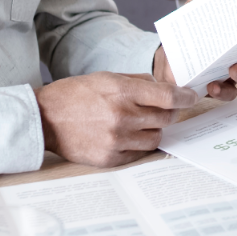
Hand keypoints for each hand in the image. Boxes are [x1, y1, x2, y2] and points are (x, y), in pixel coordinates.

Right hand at [34, 71, 197, 166]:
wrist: (45, 119)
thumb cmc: (76, 94)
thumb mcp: (108, 77)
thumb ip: (138, 82)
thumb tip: (165, 89)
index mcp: (122, 92)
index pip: (167, 96)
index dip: (185, 97)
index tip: (191, 97)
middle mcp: (122, 117)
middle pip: (165, 118)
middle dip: (170, 112)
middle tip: (166, 109)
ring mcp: (116, 140)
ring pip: (156, 137)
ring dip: (155, 129)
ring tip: (143, 123)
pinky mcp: (110, 158)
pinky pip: (139, 153)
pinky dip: (139, 144)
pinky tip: (129, 135)